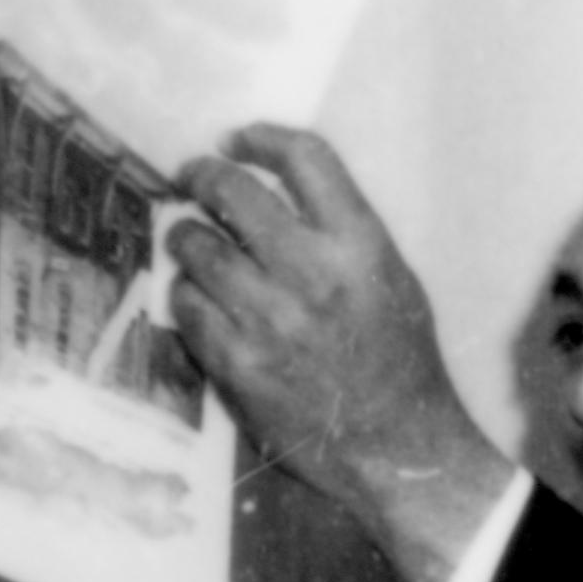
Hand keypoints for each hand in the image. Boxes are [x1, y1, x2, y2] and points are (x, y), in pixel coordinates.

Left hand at [167, 125, 514, 581]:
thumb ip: (340, 230)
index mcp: (360, 244)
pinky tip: (193, 296)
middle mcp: (313, 272)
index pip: (304, 158)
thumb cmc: (397, 359)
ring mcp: (270, 319)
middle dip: (203, 176)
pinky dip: (184, 294)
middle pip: (236, 193)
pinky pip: (188, 307)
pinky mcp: (238, 363)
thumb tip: (275, 190)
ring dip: (185, 236)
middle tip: (191, 177)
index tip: (236, 139)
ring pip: (199, 247)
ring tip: (185, 239)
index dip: (261, 138)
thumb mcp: (391, 276)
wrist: (395, 443)